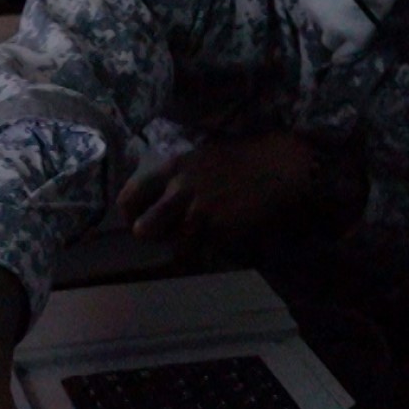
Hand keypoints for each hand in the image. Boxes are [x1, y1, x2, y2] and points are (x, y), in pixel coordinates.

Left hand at [117, 132, 317, 244]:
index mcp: (172, 168)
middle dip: (152, 236)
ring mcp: (200, 212)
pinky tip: (219, 238)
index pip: (129, 197)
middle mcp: (180, 190)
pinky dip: (207, 250)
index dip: (129, 214)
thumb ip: (175, 177)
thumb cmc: (241, 159)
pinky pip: (202, 250)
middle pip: (144, 229)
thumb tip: (156, 198)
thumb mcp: (200, 157)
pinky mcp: (220, 231)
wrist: (279, 168)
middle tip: (165, 235)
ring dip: (183, 246)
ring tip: (198, 238)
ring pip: (174, 246)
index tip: (137, 219)